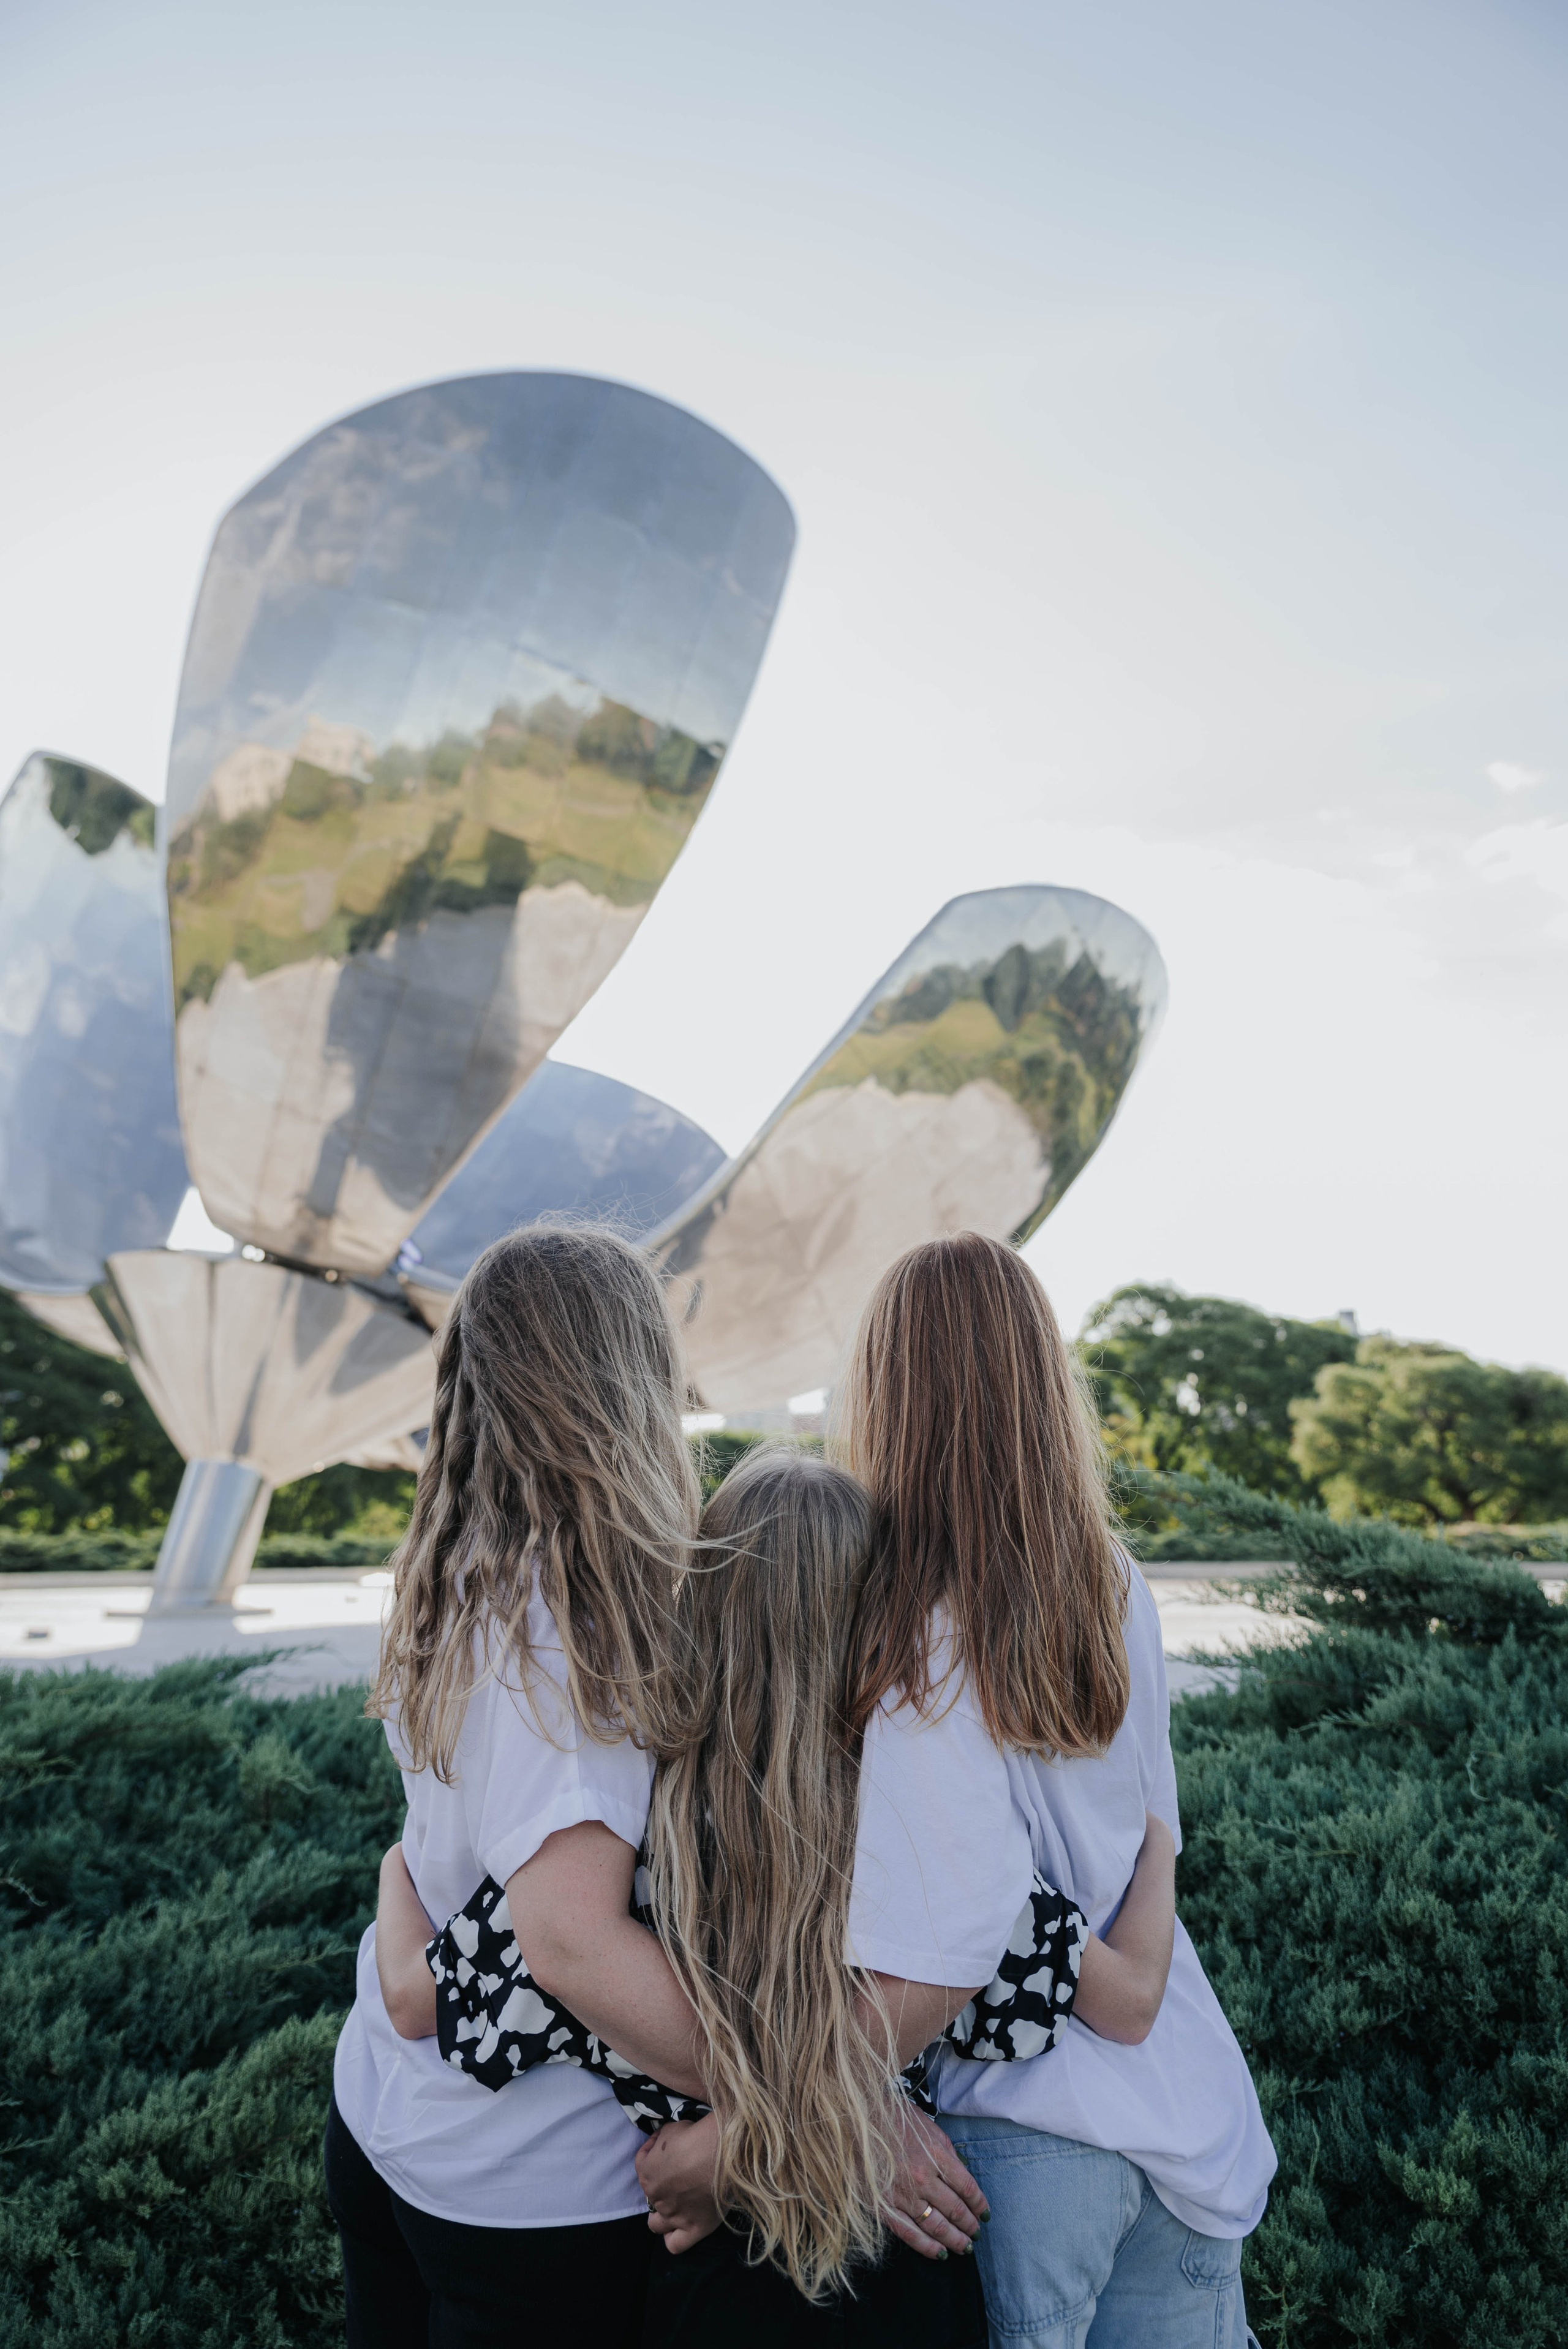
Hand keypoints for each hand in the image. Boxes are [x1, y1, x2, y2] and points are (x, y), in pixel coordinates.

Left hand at [636, 2114, 722, 2254]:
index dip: (652, 2150)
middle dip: (660, 2185)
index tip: (665, 2144)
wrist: (723, 2153)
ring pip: (656, 2225)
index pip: (642, 2161)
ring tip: (676, 2205)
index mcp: (647, 2173)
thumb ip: (663, 2141)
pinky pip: (675, 2244)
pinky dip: (675, 2237)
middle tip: (676, 2175)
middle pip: (650, 2195)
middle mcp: (656, 2198)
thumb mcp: (672, 2129)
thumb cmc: (696, 2136)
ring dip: (662, 2216)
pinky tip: (682, 2226)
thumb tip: (663, 2144)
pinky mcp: (693, 2229)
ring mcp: (673, 2216)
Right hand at [884, 2104, 986, 2260]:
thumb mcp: (928, 2127)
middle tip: (976, 2233)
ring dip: (955, 2239)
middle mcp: (923, 2177)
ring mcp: (903, 2194)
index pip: (967, 2187)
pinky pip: (909, 2233)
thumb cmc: (895, 2118)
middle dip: (969, 2225)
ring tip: (965, 2247)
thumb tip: (962, 2176)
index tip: (985, 2214)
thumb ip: (947, 2152)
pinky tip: (940, 2253)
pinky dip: (927, 2247)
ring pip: (936, 2226)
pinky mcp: (884, 2206)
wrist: (857, 2118)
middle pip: (955, 2210)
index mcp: (936, 2155)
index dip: (979, 2204)